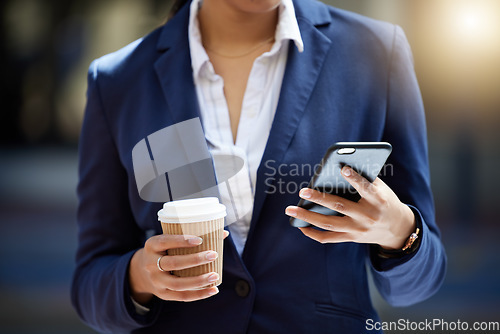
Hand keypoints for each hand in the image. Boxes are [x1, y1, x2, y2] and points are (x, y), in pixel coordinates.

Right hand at [128, 230, 228, 304]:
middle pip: (173, 263)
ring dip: (198, 280)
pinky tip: (213, 290)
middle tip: (213, 255)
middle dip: (195, 260)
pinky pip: (182, 297)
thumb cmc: (164, 250)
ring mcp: (156, 281)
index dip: (181, 241)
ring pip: (177, 283)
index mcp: (152, 245)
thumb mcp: (168, 240)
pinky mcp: (162, 294)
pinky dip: (199, 294)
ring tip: (214, 275)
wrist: (140, 272)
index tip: (199, 240)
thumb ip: (191, 236)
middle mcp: (151, 264)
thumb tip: (224, 233)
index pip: (165, 242)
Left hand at [285, 166, 414, 249]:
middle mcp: (367, 216)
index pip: (365, 188)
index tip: (342, 168)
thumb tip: (339, 168)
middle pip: (339, 207)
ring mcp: (358, 229)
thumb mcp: (382, 189)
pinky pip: (329, 238)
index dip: (354, 178)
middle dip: (319, 199)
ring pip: (329, 224)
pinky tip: (301, 226)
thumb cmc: (385, 201)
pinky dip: (313, 234)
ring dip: (307, 217)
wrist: (398, 229)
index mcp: (378, 200)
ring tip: (290, 210)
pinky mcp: (352, 238)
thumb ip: (364, 179)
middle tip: (302, 192)